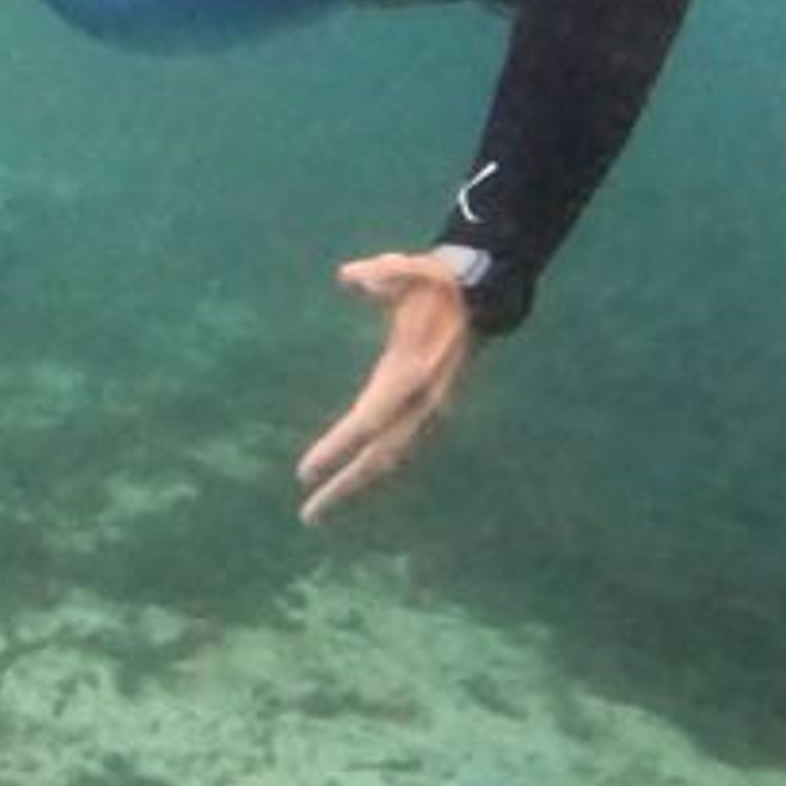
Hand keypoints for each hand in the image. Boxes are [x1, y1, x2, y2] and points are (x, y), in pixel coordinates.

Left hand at [295, 249, 481, 525]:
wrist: (482, 295)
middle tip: (308, 515)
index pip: (366, 422)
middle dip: (344, 488)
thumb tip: (348, 277)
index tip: (304, 473)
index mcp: (411, 374)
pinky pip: (403, 451)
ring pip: (393, 460)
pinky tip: (358, 482)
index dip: (336, 448)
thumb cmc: (434, 283)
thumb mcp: (405, 270)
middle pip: (379, 458)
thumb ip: (378, 276)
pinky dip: (379, 469)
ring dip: (360, 484)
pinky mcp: (435, 412)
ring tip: (325, 508)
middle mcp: (423, 403)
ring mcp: (432, 412)